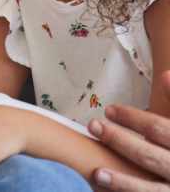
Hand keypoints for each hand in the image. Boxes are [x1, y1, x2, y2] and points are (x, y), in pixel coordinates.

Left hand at [89, 71, 169, 190]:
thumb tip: (166, 75)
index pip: (158, 129)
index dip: (134, 119)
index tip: (109, 110)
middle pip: (149, 156)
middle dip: (119, 141)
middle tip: (93, 126)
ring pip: (150, 188)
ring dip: (122, 181)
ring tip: (97, 173)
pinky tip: (103, 189)